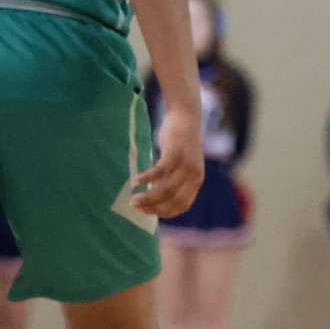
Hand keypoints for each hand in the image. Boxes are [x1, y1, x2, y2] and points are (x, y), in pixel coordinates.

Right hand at [133, 104, 204, 218]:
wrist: (186, 116)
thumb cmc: (180, 141)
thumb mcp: (181, 163)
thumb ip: (173, 179)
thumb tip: (155, 195)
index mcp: (196, 180)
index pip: (182, 206)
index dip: (164, 212)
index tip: (148, 212)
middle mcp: (194, 176)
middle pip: (172, 201)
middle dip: (153, 208)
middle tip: (135, 207)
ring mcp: (185, 165)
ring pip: (165, 190)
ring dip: (147, 198)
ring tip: (133, 199)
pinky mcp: (175, 154)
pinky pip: (158, 173)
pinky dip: (145, 179)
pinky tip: (135, 182)